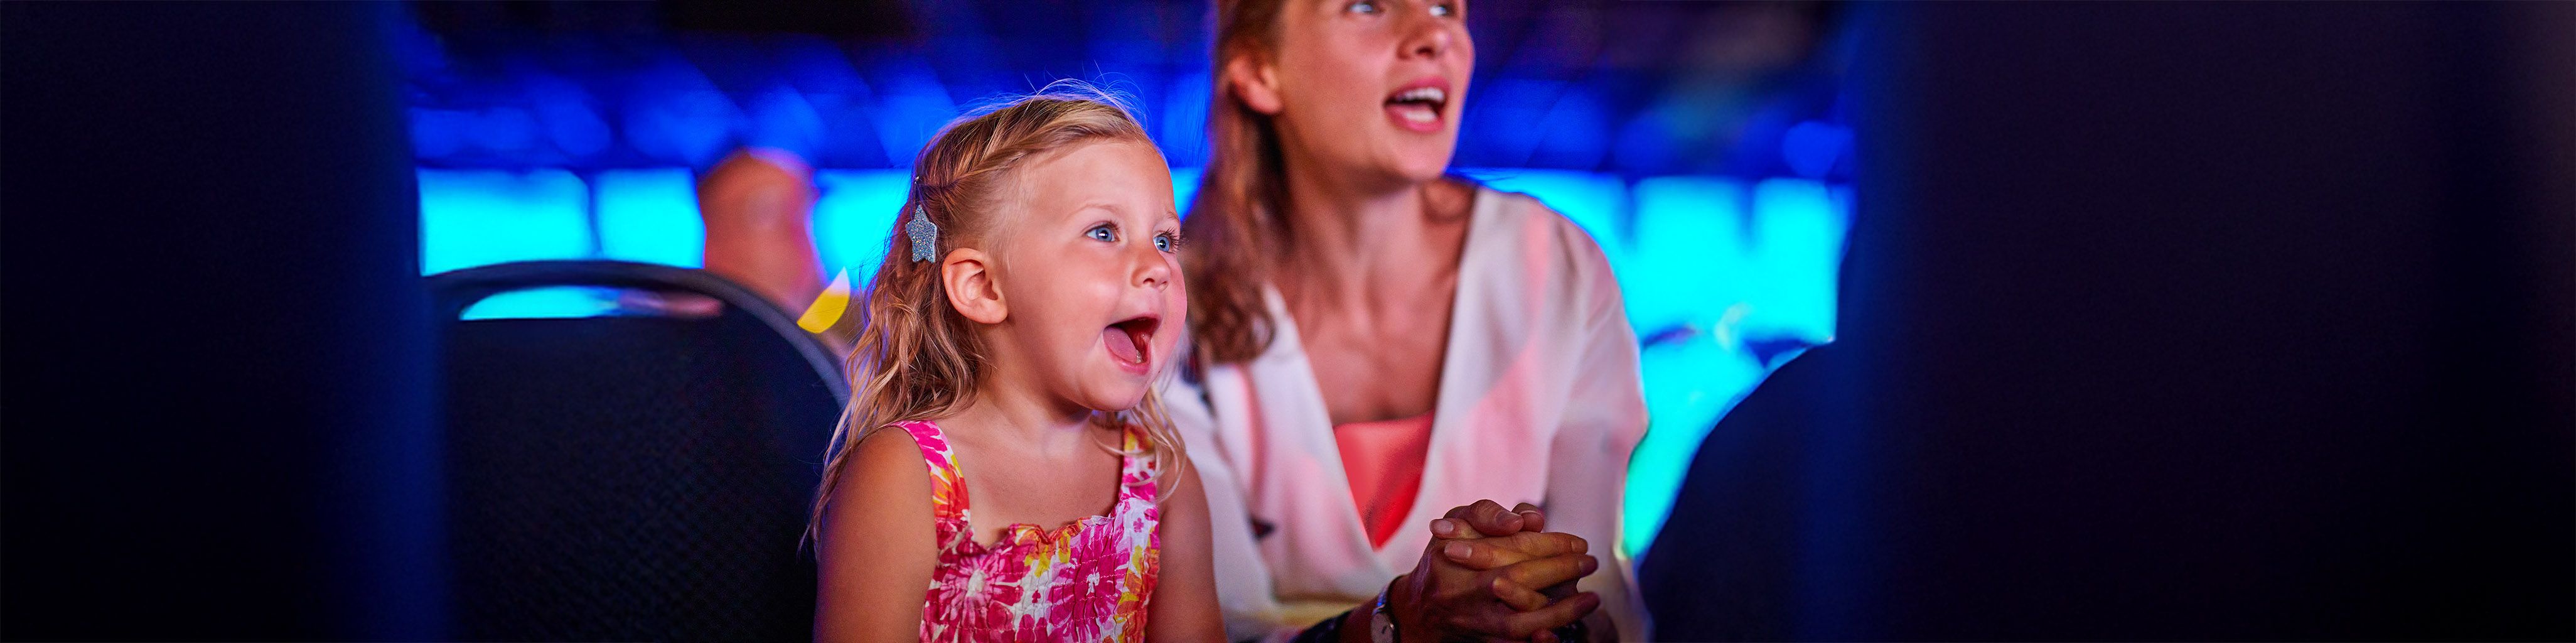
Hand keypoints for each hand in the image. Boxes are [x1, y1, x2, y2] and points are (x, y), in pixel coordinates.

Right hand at [1388, 501, 1601, 641]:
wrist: (1419, 610)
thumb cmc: (1445, 556)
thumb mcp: (1457, 523)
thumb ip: (1489, 514)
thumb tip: (1529, 519)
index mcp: (1456, 553)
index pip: (1511, 545)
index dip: (1550, 544)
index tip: (1579, 543)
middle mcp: (1462, 589)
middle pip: (1518, 579)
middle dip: (1561, 571)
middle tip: (1590, 563)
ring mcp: (1472, 619)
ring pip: (1520, 620)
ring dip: (1560, 610)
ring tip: (1591, 598)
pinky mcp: (1482, 641)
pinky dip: (1541, 637)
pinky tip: (1567, 626)